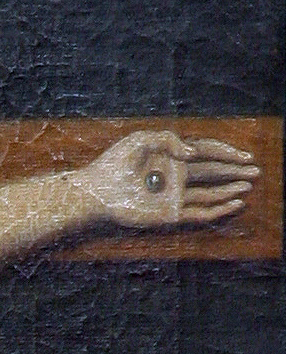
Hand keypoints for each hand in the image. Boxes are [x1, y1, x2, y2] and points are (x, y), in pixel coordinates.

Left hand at [82, 132, 256, 232]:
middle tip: (256, 171)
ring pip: (210, 194)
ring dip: (230, 190)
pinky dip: (218, 210)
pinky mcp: (169, 214)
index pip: (206, 153)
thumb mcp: (141, 140)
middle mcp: (177, 176)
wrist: (96, 190)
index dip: (226, 153)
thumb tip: (192, 151)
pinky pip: (199, 213)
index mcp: (172, 156)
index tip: (244, 155)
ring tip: (248, 186)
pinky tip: (234, 205)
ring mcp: (174, 196)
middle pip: (213, 173)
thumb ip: (168, 139)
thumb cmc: (115, 163)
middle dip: (234, 171)